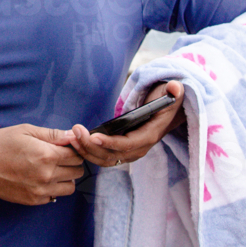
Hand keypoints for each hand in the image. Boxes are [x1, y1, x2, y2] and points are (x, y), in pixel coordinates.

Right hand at [0, 124, 83, 206]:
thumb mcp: (25, 130)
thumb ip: (52, 134)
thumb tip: (73, 134)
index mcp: (46, 155)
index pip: (77, 154)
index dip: (74, 148)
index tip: (66, 145)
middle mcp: (47, 175)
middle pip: (77, 171)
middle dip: (71, 162)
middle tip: (58, 155)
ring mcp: (41, 191)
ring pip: (70, 187)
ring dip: (66, 177)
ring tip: (51, 168)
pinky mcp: (34, 201)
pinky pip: (56, 196)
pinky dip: (54, 187)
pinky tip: (40, 177)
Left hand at [70, 79, 184, 167]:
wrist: (168, 113)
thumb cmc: (166, 101)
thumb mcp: (172, 94)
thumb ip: (174, 91)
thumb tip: (175, 88)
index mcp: (150, 135)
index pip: (129, 144)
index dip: (111, 143)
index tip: (93, 136)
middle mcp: (139, 148)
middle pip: (112, 155)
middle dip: (91, 146)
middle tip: (75, 131)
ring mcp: (129, 152)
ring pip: (105, 159)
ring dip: (86, 151)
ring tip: (70, 136)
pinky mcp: (121, 151)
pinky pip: (102, 156)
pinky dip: (88, 151)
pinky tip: (74, 140)